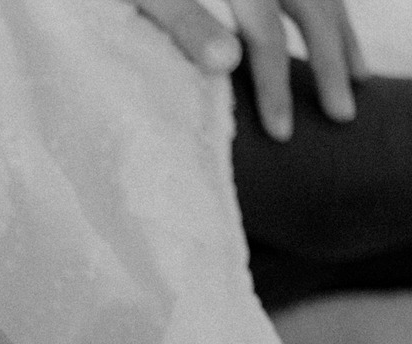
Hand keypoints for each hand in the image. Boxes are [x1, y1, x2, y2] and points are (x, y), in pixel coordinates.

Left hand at [129, 0, 366, 138]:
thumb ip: (183, 23)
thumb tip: (228, 63)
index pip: (266, 31)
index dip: (275, 82)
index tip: (281, 132)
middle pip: (312, 7)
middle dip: (329, 63)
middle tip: (342, 115)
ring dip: (341, 34)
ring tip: (358, 76)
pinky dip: (330, 12)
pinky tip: (332, 34)